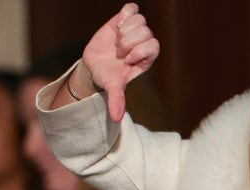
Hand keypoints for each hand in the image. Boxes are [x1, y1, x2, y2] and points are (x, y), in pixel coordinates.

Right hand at [79, 3, 158, 121]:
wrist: (95, 66)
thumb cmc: (107, 77)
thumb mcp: (112, 87)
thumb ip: (117, 100)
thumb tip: (116, 118)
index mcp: (147, 58)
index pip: (154, 46)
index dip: (140, 50)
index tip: (126, 60)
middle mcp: (143, 43)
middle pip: (146, 32)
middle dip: (129, 42)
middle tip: (119, 52)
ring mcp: (134, 31)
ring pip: (140, 20)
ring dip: (126, 30)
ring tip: (117, 41)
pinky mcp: (124, 20)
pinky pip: (132, 9)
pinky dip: (125, 14)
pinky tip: (117, 25)